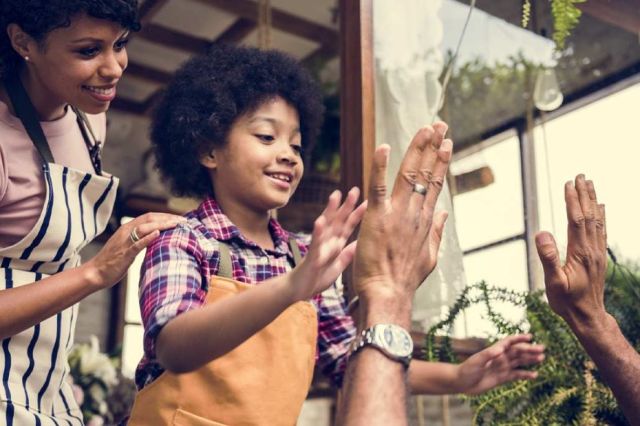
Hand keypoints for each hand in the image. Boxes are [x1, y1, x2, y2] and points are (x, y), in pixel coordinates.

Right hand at [82, 212, 185, 289]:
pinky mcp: (124, 253)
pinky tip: (158, 234)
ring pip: (144, 228)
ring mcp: (124, 242)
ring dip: (162, 224)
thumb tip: (157, 238)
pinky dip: (147, 238)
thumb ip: (140, 239)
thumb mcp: (128, 246)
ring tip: (176, 224)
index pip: (149, 216)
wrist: (96, 273)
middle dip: (168, 217)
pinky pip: (136, 244)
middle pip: (149, 218)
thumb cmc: (113, 261)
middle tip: (184, 220)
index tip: (180, 218)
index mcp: (128, 228)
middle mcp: (126, 231)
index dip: (165, 215)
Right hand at [288, 188, 366, 301]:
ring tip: (335, 196)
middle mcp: (328, 242)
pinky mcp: (312, 256)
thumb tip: (360, 242)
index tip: (369, 201)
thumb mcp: (338, 267)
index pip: (349, 226)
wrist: (299, 291)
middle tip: (354, 189)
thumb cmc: (317, 278)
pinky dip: (318, 232)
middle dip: (347, 205)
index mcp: (336, 245)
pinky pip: (315, 243)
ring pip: (326, 226)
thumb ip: (348, 254)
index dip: (358, 214)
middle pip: (339, 220)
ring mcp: (319, 247)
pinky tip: (319, 221)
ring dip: (330, 210)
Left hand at [353, 122, 452, 305]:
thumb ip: (437, 232)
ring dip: (417, 149)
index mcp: (426, 221)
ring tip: (425, 128)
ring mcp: (398, 214)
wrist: (388, 293)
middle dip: (433, 147)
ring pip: (409, 174)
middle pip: (426, 173)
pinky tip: (385, 146)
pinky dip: (381, 166)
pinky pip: (379, 186)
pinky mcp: (378, 217)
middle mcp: (415, 213)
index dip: (441, 162)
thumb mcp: (429, 256)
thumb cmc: (405, 279)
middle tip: (439, 124)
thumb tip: (444, 213)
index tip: (446, 143)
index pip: (435, 184)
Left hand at [455, 334, 543, 394]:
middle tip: (542, 349)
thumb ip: (488, 354)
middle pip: (517, 352)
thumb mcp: (477, 361)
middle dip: (529, 349)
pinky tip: (535, 375)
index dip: (519, 338)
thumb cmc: (466, 369)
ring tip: (541, 358)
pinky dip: (525, 374)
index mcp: (494, 351)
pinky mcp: (502, 378)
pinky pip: (516, 375)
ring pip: (519, 362)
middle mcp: (500, 357)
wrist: (461, 383)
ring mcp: (502, 367)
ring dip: (530, 360)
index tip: (530, 337)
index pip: (509, 342)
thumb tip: (500, 349)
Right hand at [535, 175, 607, 329]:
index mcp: (580, 253)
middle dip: (584, 195)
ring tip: (590, 185)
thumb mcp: (553, 283)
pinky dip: (601, 216)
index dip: (572, 201)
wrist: (588, 317)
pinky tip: (601, 208)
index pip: (576, 220)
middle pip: (589, 216)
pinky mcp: (598, 257)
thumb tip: (542, 233)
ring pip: (597, 221)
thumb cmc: (567, 302)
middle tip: (580, 176)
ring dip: (593, 201)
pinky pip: (602, 231)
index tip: (568, 184)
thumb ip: (548, 258)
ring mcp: (597, 253)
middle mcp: (591, 249)